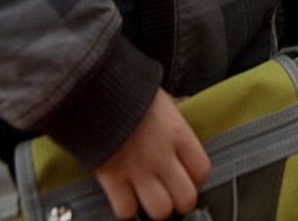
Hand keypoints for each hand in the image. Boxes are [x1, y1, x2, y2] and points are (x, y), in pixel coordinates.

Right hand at [94, 89, 210, 219]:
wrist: (95, 89)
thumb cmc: (130, 90)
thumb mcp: (161, 96)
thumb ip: (175, 106)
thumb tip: (186, 101)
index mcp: (178, 132)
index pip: (202, 171)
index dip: (195, 177)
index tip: (185, 173)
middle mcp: (162, 155)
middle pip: (186, 199)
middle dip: (178, 199)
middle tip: (168, 190)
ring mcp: (138, 170)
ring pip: (160, 211)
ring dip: (154, 207)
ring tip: (148, 195)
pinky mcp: (112, 179)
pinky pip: (126, 211)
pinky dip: (126, 208)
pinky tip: (126, 195)